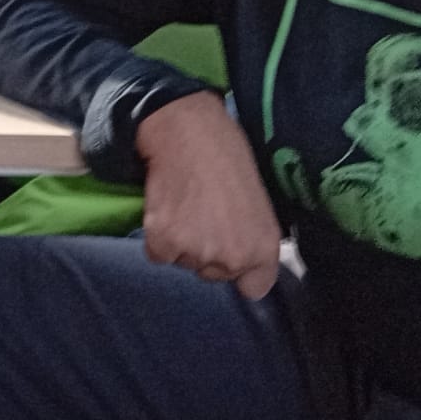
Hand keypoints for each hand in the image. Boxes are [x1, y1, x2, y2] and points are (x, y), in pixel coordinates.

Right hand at [136, 91, 282, 299]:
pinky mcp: (165, 242)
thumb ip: (252, 236)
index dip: (239, 270)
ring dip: (179, 241)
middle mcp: (233, 258)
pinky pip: (157, 254)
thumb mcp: (258, 202)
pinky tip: (165, 207)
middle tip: (201, 212)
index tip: (229, 250)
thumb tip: (241, 253)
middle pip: (212, 274)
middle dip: (205, 250)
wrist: (188, 131)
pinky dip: (156, 236)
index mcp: (263, 247)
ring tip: (183, 203)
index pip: (254, 287)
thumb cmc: (226, 155)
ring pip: (183, 262)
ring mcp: (198, 252)